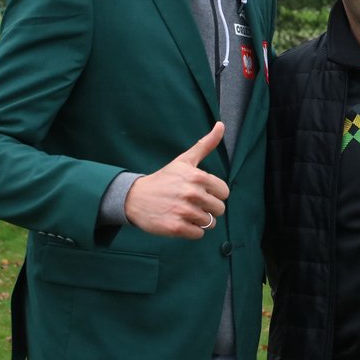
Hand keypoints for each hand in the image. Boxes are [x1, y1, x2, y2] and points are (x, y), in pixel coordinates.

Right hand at [124, 122, 228, 238]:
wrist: (135, 197)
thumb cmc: (164, 179)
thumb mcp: (184, 160)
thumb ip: (205, 144)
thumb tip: (221, 125)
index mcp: (197, 177)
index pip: (224, 192)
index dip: (214, 194)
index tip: (201, 192)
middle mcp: (192, 193)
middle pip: (219, 209)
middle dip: (208, 208)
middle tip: (192, 204)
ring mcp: (184, 211)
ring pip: (209, 223)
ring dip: (199, 220)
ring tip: (185, 212)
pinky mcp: (176, 227)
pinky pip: (198, 234)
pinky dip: (192, 231)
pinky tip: (180, 221)